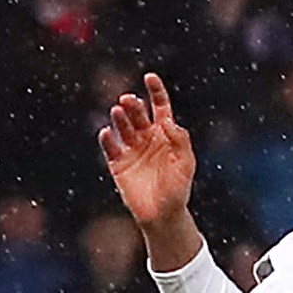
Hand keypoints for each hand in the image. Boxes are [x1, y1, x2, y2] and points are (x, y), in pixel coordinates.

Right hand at [99, 72, 197, 252]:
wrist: (163, 215)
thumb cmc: (178, 189)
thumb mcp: (186, 164)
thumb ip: (180, 141)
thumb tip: (168, 121)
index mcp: (165, 134)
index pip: (160, 107)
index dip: (156, 91)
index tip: (150, 77)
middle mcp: (146, 137)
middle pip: (138, 115)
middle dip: (134, 105)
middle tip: (129, 100)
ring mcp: (130, 149)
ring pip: (123, 127)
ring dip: (120, 118)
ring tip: (118, 111)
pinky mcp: (117, 163)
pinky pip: (110, 147)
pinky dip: (107, 139)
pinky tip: (107, 132)